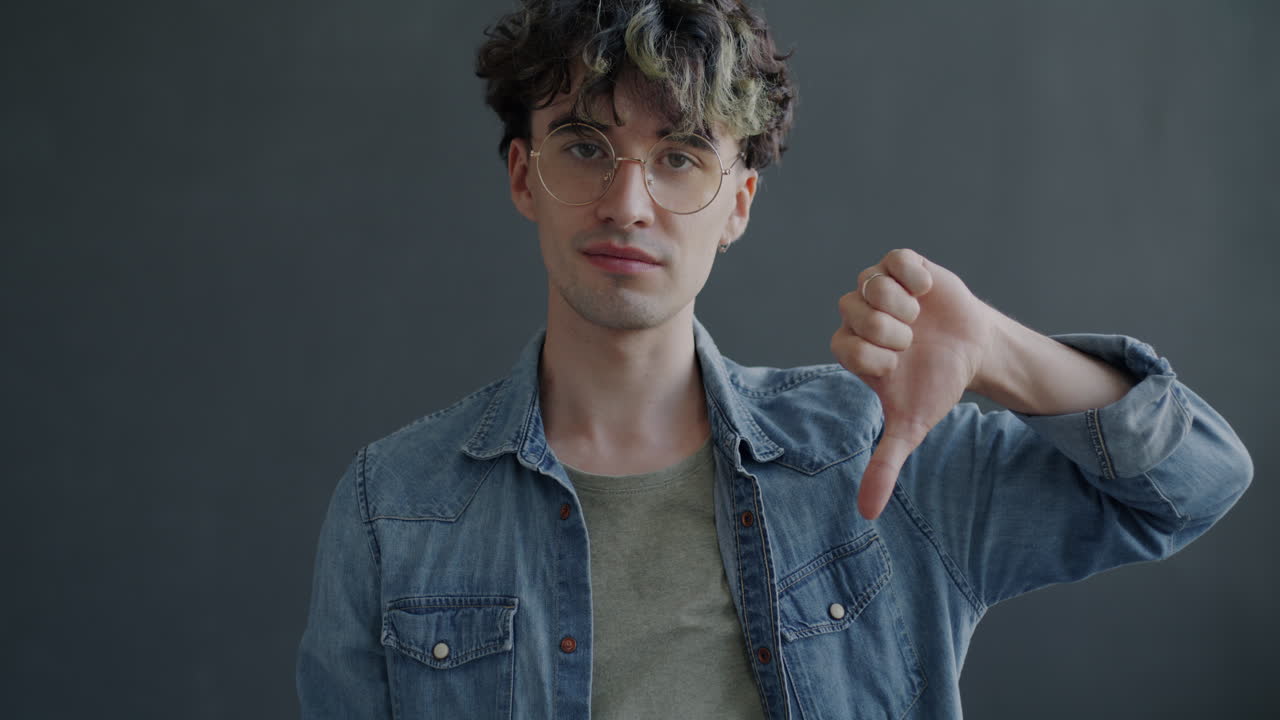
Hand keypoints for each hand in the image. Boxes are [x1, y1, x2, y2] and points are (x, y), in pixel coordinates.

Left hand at [830, 249, 995, 519]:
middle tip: (912, 342)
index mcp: (852, 350)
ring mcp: (879, 289)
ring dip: (899, 305)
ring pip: (869, 282)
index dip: (874, 356)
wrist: (971, 351)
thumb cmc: (933, 386)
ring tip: (920, 319)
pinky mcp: (903, 267)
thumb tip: (867, 513)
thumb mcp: (910, 427)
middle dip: (888, 330)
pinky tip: (927, 294)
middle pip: (852, 310)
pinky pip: (895, 259)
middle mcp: (858, 317)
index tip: (898, 365)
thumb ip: (884, 464)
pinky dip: (912, 276)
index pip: (842, 345)